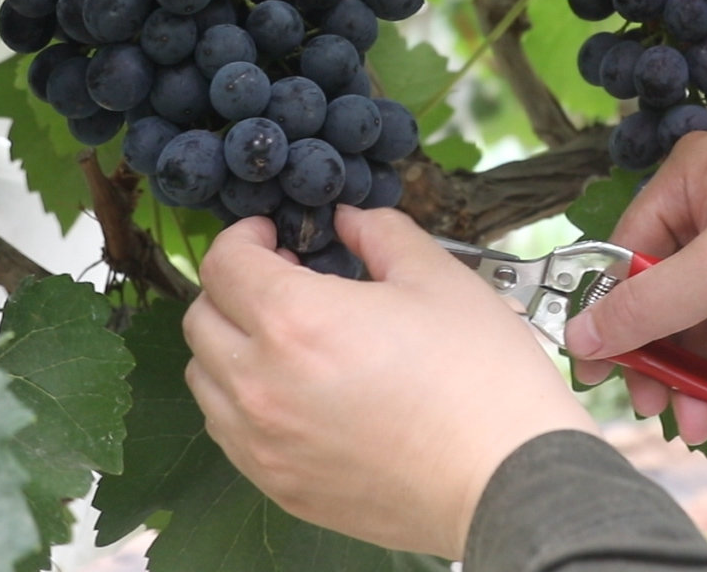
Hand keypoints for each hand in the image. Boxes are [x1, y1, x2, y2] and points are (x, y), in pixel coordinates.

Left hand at [182, 207, 598, 558]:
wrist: (505, 478)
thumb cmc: (480, 380)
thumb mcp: (437, 278)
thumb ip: (381, 235)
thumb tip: (349, 221)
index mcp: (295, 321)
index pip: (224, 263)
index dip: (245, 236)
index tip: (272, 236)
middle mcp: (260, 384)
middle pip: (201, 319)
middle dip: (233, 288)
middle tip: (283, 281)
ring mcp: (264, 443)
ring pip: (205, 379)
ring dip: (231, 346)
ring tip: (287, 340)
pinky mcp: (279, 485)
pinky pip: (229, 433)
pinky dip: (243, 401)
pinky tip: (295, 391)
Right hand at [564, 131, 706, 444]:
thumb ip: (647, 306)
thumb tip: (579, 336)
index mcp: (692, 175)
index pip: (627, 248)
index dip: (607, 312)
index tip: (594, 368)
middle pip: (661, 289)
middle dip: (659, 354)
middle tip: (651, 405)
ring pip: (699, 315)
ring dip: (694, 372)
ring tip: (695, 424)